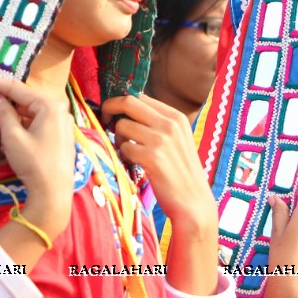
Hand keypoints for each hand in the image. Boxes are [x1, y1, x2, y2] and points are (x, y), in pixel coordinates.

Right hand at [0, 73, 74, 238]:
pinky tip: (5, 134)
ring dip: (9, 117)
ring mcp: (60, 123)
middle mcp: (58, 110)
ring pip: (28, 113)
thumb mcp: (13, 137)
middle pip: (24, 100)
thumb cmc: (34, 162)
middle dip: (2, 100)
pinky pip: (35, 124)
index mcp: (50, 106)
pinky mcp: (58, 136)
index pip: (17, 88)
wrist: (54, 191)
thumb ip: (3, 113)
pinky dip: (19, 126)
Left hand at [100, 94, 216, 233]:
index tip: (115, 114)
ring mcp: (161, 140)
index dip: (122, 104)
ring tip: (128, 151)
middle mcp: (170, 124)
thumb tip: (127, 108)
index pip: (141, 97)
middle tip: (105, 121)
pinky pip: (124, 147)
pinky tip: (134, 164)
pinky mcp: (152, 157)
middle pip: (128, 102)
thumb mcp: (177, 140)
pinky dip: (124, 156)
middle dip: (109, 109)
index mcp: (177, 117)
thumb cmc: (181, 171)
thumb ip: (158, 123)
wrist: (193, 200)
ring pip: (122, 126)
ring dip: (118, 139)